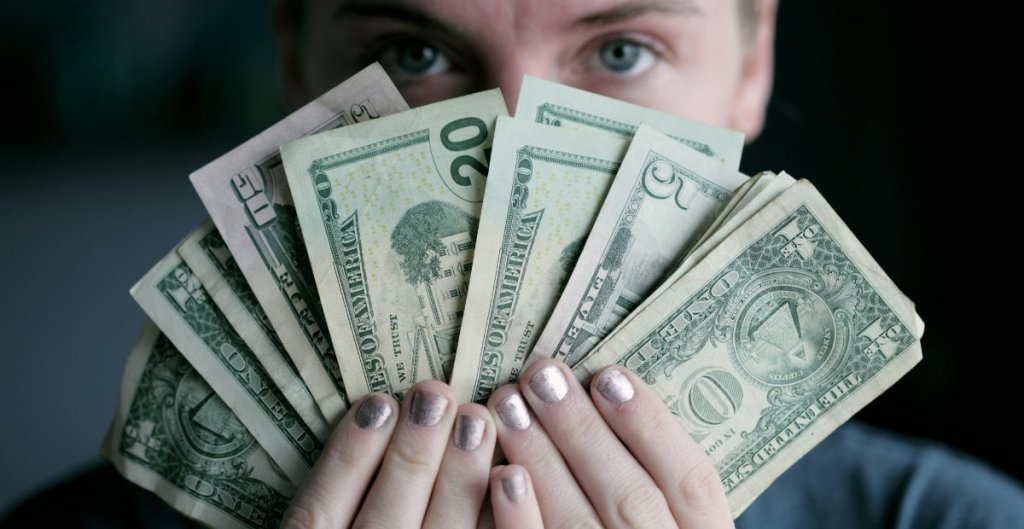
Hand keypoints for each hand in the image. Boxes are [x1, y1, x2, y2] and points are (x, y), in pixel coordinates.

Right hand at [281, 380, 496, 528]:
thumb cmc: (368, 520)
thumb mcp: (334, 513)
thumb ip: (341, 481)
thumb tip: (381, 411)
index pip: (320, 513)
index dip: (350, 456)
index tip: (379, 403)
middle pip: (385, 522)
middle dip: (412, 454)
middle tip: (434, 395)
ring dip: (459, 477)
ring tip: (474, 418)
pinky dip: (498, 514)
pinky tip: (509, 472)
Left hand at [488, 359, 734, 527]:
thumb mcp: (670, 524)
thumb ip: (652, 482)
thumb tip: (604, 395)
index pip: (693, 483)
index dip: (652, 426)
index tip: (610, 375)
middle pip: (631, 499)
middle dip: (583, 431)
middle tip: (542, 375)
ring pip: (581, 527)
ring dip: (544, 460)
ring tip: (509, 405)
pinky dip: (522, 521)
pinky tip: (503, 476)